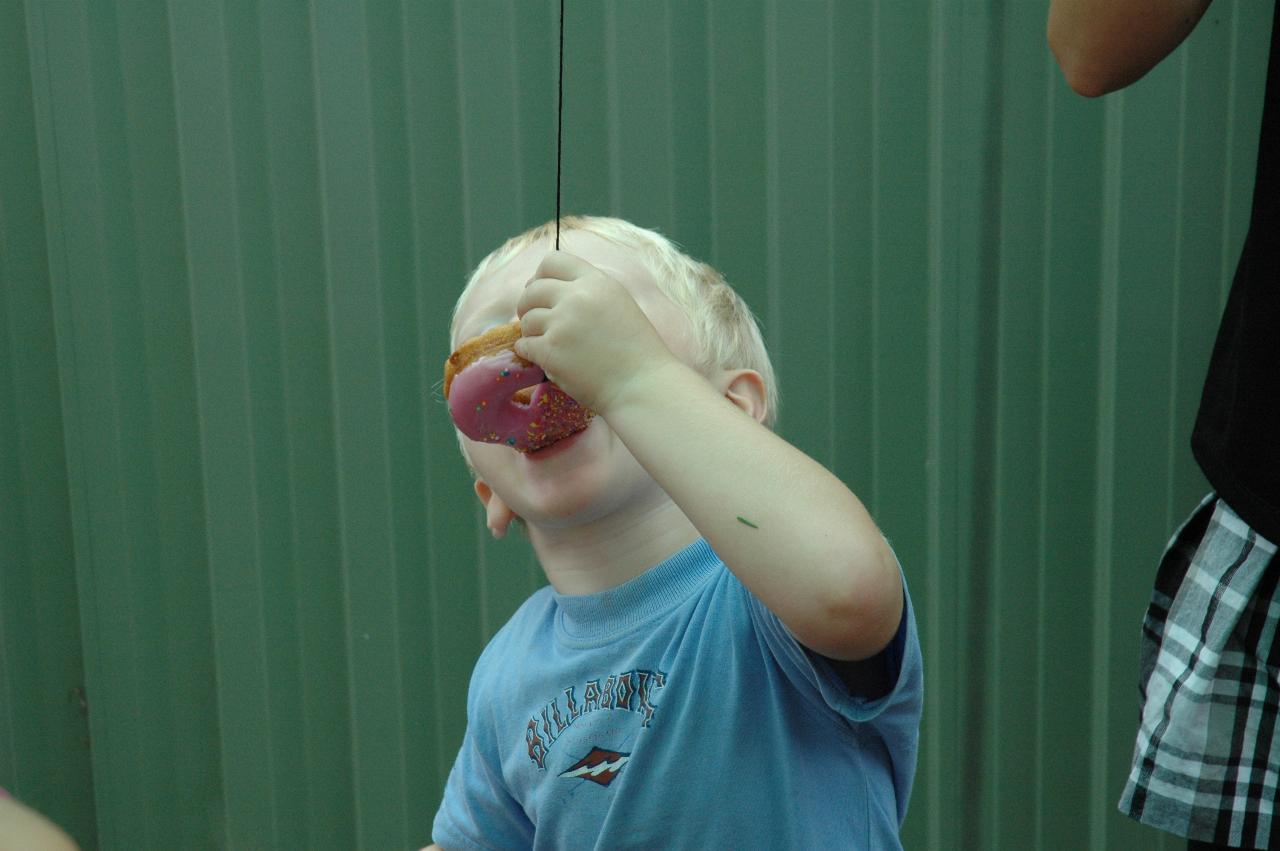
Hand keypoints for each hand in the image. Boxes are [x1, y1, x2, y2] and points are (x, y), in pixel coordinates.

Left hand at [514, 251, 678, 415]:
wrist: (642, 386)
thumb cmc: (638, 352)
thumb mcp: (619, 304)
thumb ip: (590, 292)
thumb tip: (553, 291)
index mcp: (596, 282)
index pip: (553, 261)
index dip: (540, 277)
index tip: (540, 293)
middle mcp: (576, 297)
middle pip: (532, 290)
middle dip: (528, 305)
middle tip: (535, 321)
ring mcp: (561, 324)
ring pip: (527, 320)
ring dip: (531, 332)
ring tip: (546, 344)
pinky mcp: (550, 351)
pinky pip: (524, 345)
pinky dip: (528, 352)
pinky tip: (541, 359)